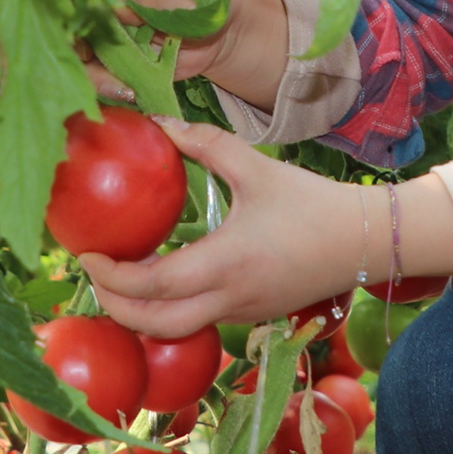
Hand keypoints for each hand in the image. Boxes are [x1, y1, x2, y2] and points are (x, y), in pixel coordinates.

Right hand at [80, 0, 283, 106]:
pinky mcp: (120, 65)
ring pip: (83, 60)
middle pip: (71, 32)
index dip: (71, 17)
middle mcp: (103, 10)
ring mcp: (109, 40)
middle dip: (80, 55)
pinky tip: (131, 92)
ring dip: (97, 77)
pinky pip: (104, 78)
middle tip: (106, 71)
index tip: (83, 36)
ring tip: (124, 88)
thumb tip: (111, 3)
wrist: (223, 32)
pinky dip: (111, 88)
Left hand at [82, 118, 367, 336]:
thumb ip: (204, 144)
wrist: (366, 241)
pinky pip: (197, 321)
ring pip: (174, 331)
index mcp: (226, 263)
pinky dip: (167, 310)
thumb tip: (158, 123)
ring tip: (117, 278)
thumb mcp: (256, 166)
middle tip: (93, 273)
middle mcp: (230, 298)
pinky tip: (157, 279)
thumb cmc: (311, 202)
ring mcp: (240, 314)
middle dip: (113, 306)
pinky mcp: (250, 316)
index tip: (86, 254)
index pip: (152, 286)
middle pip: (153, 325)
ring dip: (138, 312)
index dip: (110, 277)